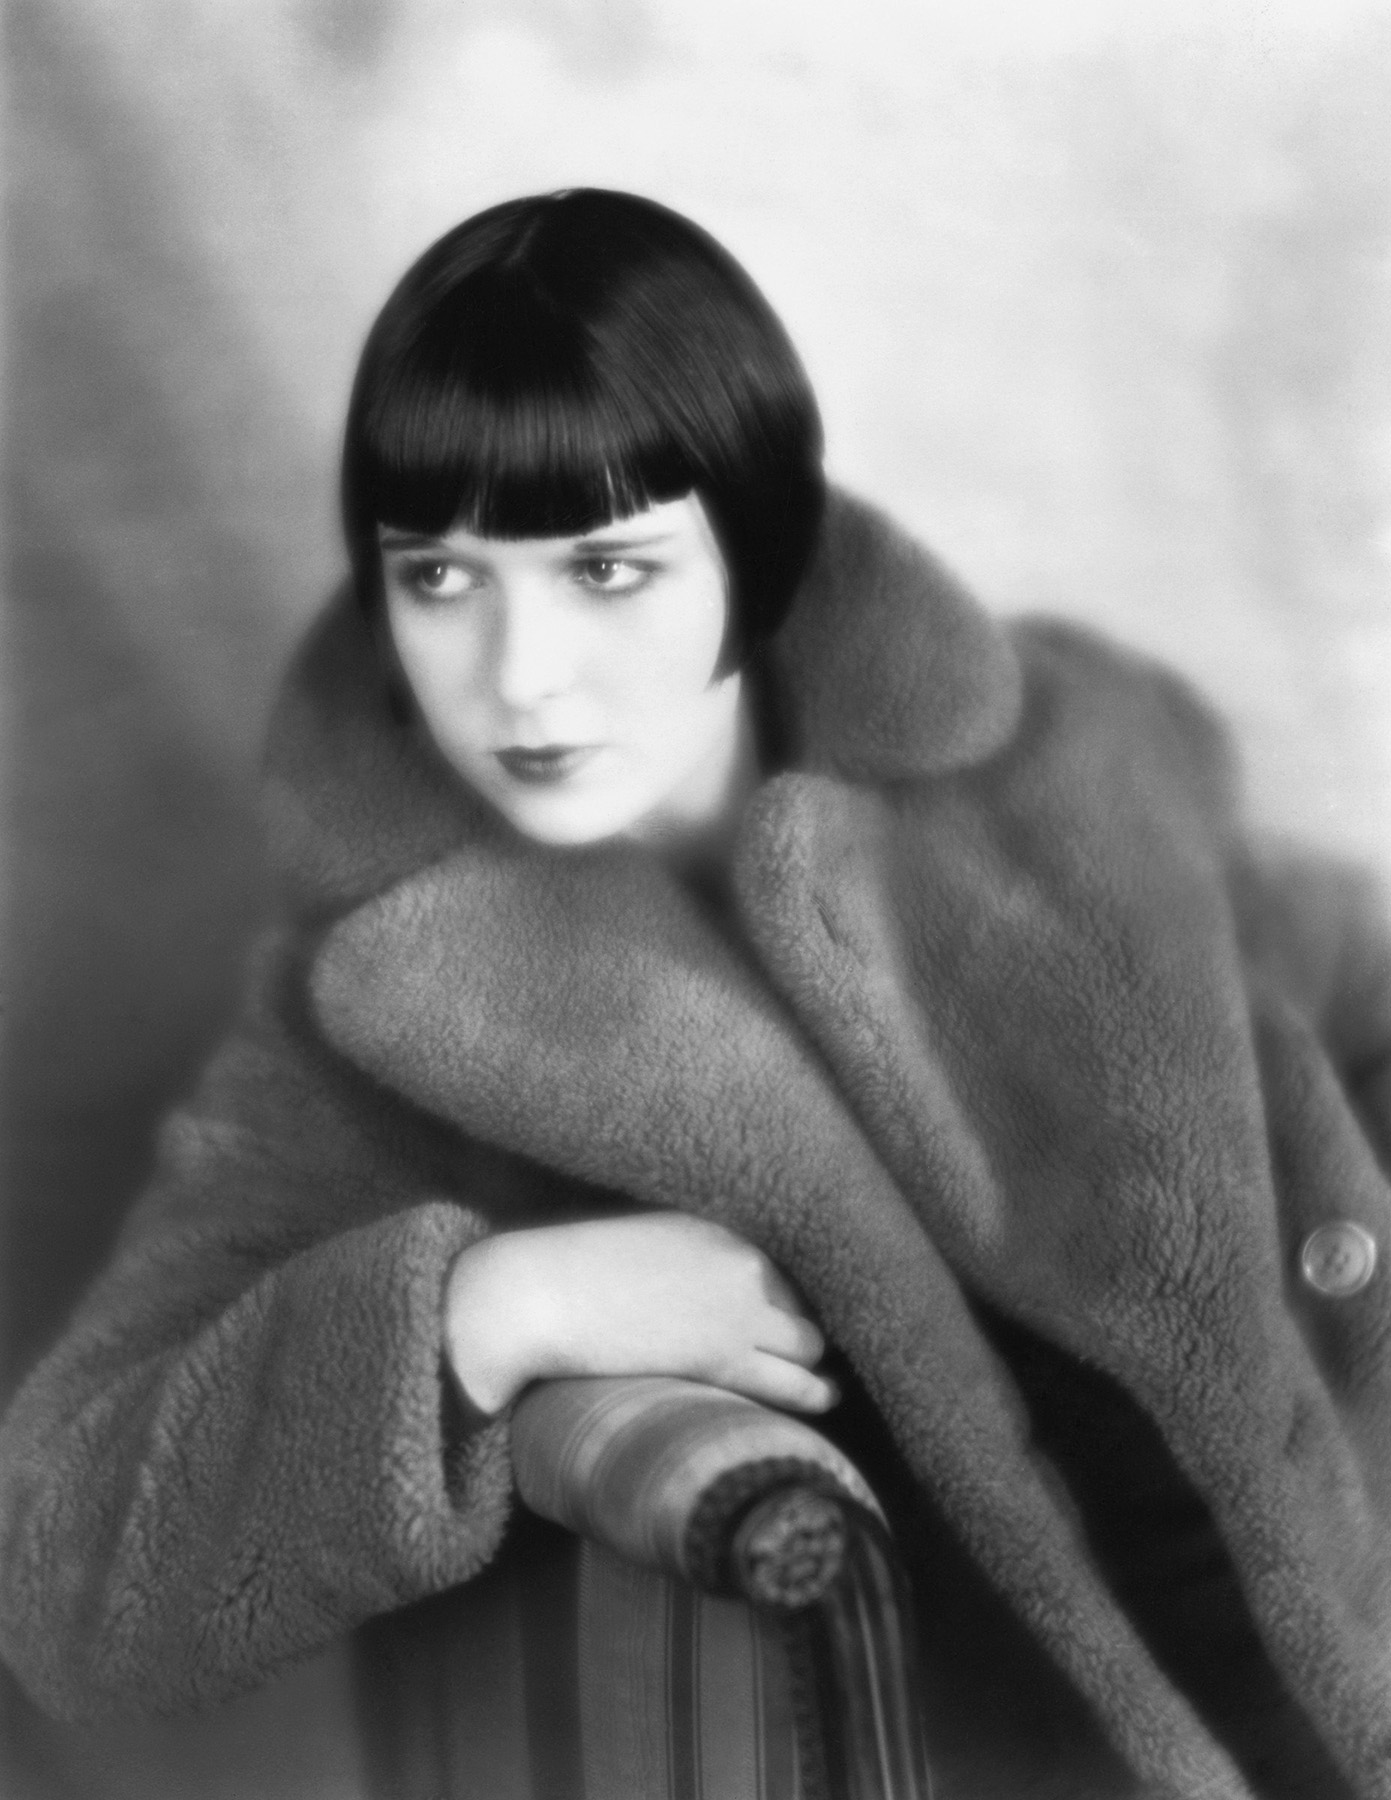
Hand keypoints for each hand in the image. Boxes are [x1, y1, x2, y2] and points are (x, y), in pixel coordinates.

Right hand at [443, 1212, 834, 1415]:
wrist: (539, 1294)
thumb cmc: (573, 1271)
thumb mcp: (646, 1241)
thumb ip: (687, 1254)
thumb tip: (698, 1284)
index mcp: (720, 1225)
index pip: (782, 1263)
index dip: (789, 1292)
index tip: (794, 1312)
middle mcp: (740, 1259)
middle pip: (802, 1298)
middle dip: (805, 1324)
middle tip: (808, 1350)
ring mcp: (738, 1307)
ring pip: (809, 1341)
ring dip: (814, 1361)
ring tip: (826, 1384)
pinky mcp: (725, 1356)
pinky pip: (794, 1382)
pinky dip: (815, 1393)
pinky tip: (825, 1398)